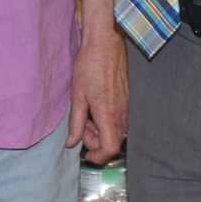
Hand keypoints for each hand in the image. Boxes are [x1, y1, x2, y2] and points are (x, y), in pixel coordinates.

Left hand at [67, 29, 127, 163]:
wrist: (105, 44)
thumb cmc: (89, 67)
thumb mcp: (77, 96)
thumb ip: (76, 123)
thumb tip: (71, 144)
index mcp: (108, 115)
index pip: (111, 149)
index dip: (99, 157)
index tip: (86, 155)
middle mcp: (122, 114)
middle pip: (113, 143)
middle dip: (95, 140)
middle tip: (82, 125)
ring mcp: (127, 107)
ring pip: (116, 131)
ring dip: (101, 130)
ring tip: (87, 112)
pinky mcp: (128, 101)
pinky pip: (119, 120)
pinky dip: (107, 120)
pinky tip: (96, 106)